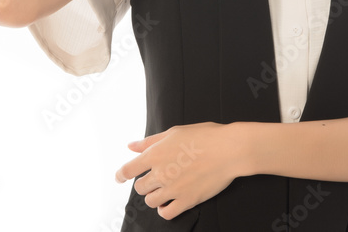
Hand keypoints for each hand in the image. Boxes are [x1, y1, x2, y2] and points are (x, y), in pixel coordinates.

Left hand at [114, 122, 245, 220]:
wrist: (228, 150)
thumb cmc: (203, 137)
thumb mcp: (173, 132)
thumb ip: (149, 142)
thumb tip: (131, 146)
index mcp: (155, 154)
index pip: (128, 170)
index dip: (120, 175)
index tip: (119, 178)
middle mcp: (161, 173)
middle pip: (140, 187)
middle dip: (144, 184)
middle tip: (154, 179)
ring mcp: (173, 189)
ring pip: (151, 201)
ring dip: (154, 197)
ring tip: (163, 191)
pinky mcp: (187, 200)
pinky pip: (166, 213)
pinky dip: (164, 210)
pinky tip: (168, 204)